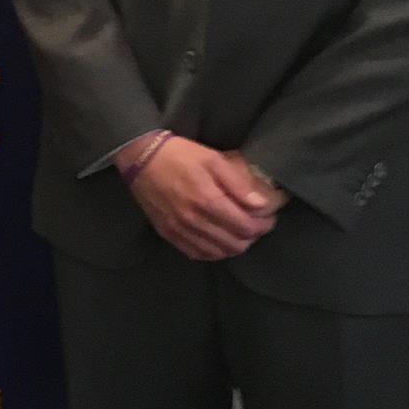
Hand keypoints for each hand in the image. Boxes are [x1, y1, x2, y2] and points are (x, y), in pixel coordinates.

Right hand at [121, 135, 279, 260]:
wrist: (140, 158)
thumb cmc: (179, 155)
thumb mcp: (213, 159)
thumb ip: (238, 183)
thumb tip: (261, 205)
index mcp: (207, 201)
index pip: (246, 227)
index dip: (264, 224)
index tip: (268, 216)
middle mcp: (194, 221)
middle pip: (235, 244)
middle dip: (252, 236)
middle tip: (256, 223)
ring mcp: (179, 230)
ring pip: (218, 253)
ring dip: (234, 245)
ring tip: (238, 232)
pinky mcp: (168, 234)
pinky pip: (197, 254)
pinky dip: (213, 251)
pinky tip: (217, 240)